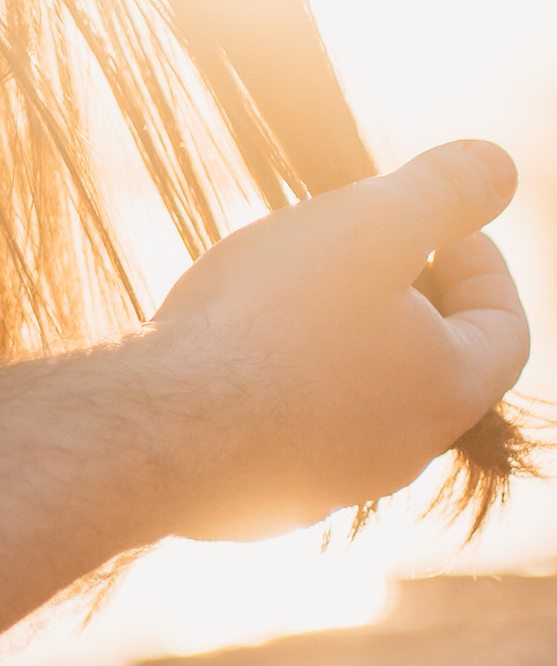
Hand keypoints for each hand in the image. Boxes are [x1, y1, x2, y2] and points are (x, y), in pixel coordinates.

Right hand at [145, 140, 528, 539]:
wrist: (160, 427)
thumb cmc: (272, 321)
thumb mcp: (370, 225)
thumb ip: (442, 191)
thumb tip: (500, 166)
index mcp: (448, 392)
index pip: (505, 330)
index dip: (483, 265)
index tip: (434, 223)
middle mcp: (401, 453)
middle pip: (427, 366)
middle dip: (401, 299)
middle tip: (352, 247)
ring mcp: (326, 484)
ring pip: (352, 401)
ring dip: (333, 345)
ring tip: (278, 291)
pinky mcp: (258, 500)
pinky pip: (282, 433)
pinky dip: (273, 389)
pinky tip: (223, 355)